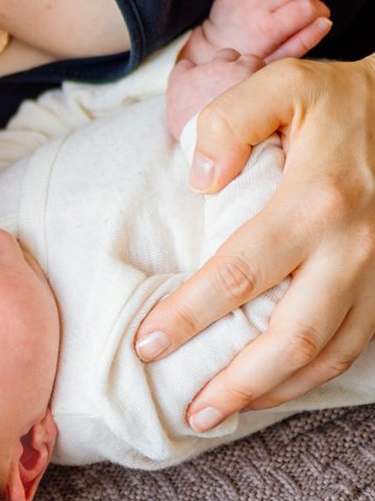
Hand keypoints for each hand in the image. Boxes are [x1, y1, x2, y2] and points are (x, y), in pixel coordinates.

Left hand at [134, 54, 374, 431]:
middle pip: (292, 335)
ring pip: (329, 352)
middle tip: (190, 413)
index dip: (189, 315)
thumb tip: (200, 178)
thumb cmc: (338, 101)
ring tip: (222, 413)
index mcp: (317, 200)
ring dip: (274, 391)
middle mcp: (354, 246)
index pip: (238, 274)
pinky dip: (312, 376)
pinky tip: (273, 388)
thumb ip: (232, 121)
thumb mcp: (284, 86)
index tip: (147, 344)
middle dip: (238, 382)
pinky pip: (355, 345)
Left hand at [184, 0, 330, 62]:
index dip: (320, 10)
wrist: (212, 50)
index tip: (322, 15)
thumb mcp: (276, 59)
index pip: (306, 8)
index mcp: (266, 30)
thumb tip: (326, 22)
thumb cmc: (248, 56)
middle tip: (313, 7)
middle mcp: (254, 8)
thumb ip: (303, 42)